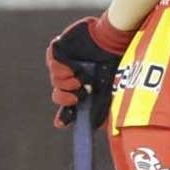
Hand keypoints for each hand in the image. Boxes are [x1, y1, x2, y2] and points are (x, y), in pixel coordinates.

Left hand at [47, 14, 132, 128]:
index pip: (69, 104)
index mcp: (84, 86)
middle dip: (64, 98)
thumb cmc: (118, 64)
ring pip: (54, 78)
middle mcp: (74, 75)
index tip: (60, 123)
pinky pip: (51, 60)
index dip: (64, 116)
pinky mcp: (60, 47)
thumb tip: (99, 129)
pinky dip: (58, 68)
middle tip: (76, 98)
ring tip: (78, 79)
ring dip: (64, 83)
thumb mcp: (111, 92)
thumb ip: (102, 110)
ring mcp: (66, 60)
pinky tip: (71, 69)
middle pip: (58, 94)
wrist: (116, 40)